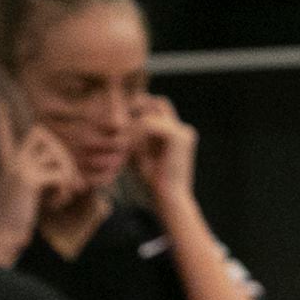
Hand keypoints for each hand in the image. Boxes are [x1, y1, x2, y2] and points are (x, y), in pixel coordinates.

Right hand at [0, 105, 80, 212]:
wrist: (2, 237)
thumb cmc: (19, 220)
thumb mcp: (34, 198)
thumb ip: (51, 183)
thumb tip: (81, 181)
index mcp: (10, 164)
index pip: (5, 136)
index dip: (2, 120)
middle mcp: (13, 161)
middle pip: (43, 133)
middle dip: (65, 152)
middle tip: (72, 180)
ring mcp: (19, 167)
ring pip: (57, 153)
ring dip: (69, 175)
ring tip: (65, 194)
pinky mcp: (28, 179)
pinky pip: (60, 175)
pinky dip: (66, 190)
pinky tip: (57, 203)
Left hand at [128, 93, 199, 208]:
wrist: (168, 198)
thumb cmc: (152, 180)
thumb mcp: (139, 152)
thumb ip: (134, 134)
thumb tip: (116, 119)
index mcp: (177, 133)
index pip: (156, 107)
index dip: (138, 107)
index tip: (118, 117)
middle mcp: (183, 129)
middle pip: (157, 101)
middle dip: (137, 105)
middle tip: (117, 118)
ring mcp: (183, 131)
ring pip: (151, 111)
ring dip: (133, 122)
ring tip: (121, 139)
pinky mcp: (178, 136)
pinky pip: (149, 123)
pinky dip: (135, 133)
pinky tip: (128, 146)